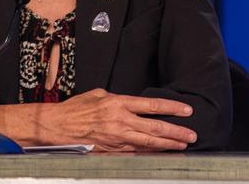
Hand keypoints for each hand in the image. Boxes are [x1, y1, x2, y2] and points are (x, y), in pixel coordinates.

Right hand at [3, 88, 196, 150]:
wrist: (56, 127)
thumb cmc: (75, 110)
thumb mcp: (99, 95)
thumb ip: (118, 99)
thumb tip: (131, 104)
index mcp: (118, 104)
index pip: (152, 106)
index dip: (172, 109)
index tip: (186, 111)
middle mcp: (120, 122)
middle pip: (155, 128)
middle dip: (176, 132)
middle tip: (192, 135)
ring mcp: (116, 139)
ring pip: (148, 143)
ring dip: (167, 145)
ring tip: (182, 145)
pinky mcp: (111, 152)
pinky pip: (135, 153)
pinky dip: (149, 154)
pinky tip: (160, 154)